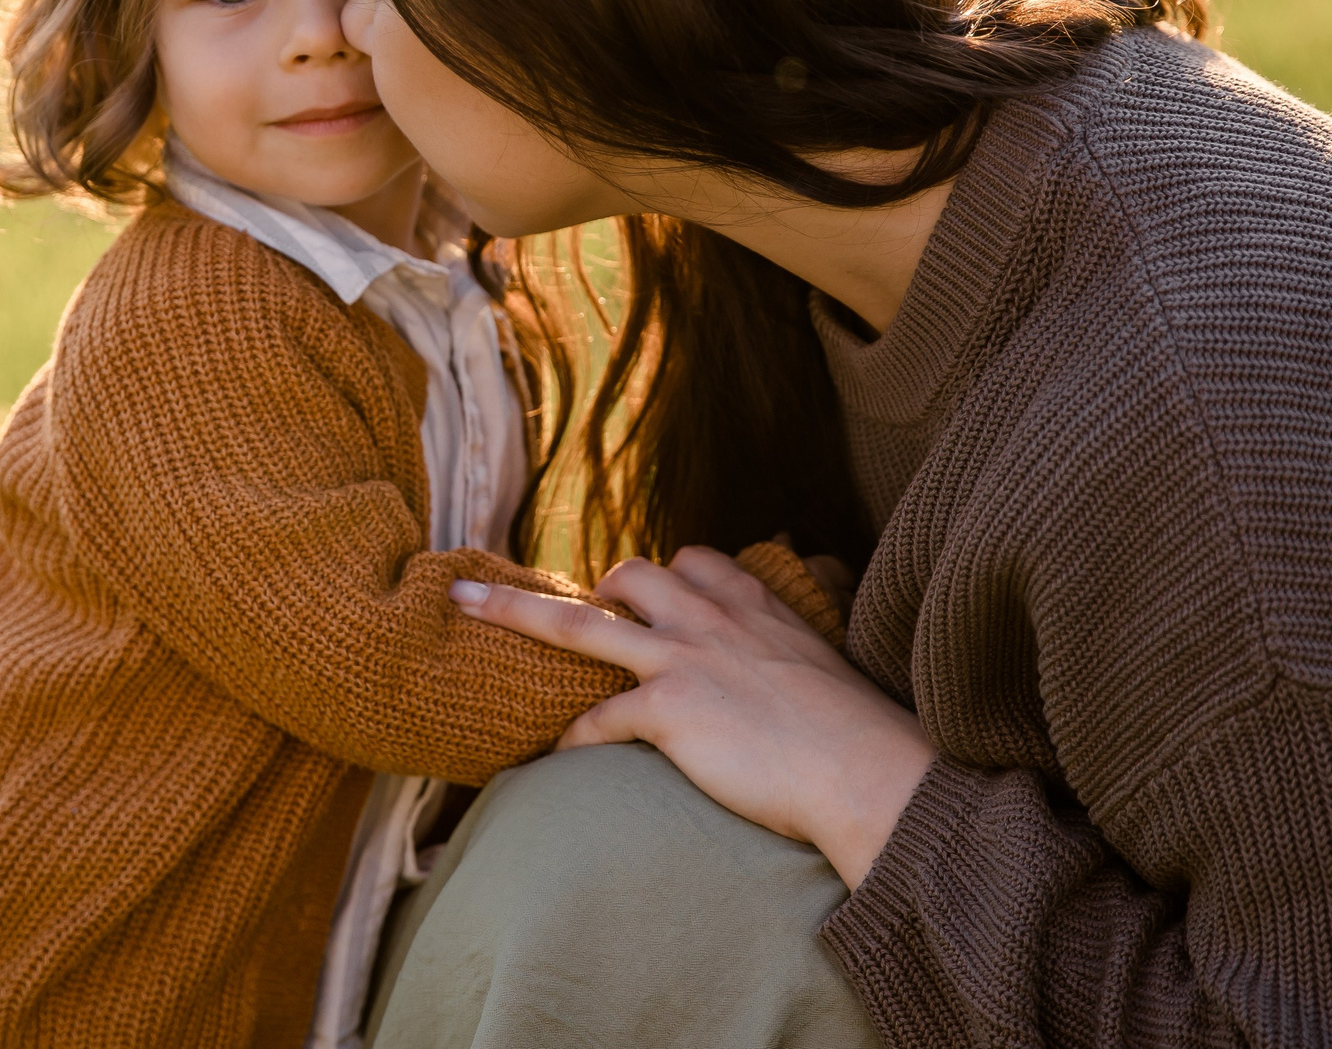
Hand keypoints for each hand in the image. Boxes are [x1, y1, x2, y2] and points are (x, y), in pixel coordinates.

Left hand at [449, 545, 936, 888]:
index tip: (639, 591)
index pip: (693, 561)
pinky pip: (597, 720)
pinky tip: (557, 756)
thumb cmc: (859, 737)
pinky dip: (572, 738)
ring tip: (463, 605)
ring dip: (512, 613)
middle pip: (629, 575)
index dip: (660, 579)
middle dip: (591, 588)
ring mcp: (685, 659)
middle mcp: (712, 619)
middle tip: (550, 605)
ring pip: (577, 625)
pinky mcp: (670, 708)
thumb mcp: (824, 673)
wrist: (868, 769)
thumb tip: (793, 682)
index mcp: (754, 605)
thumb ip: (790, 658)